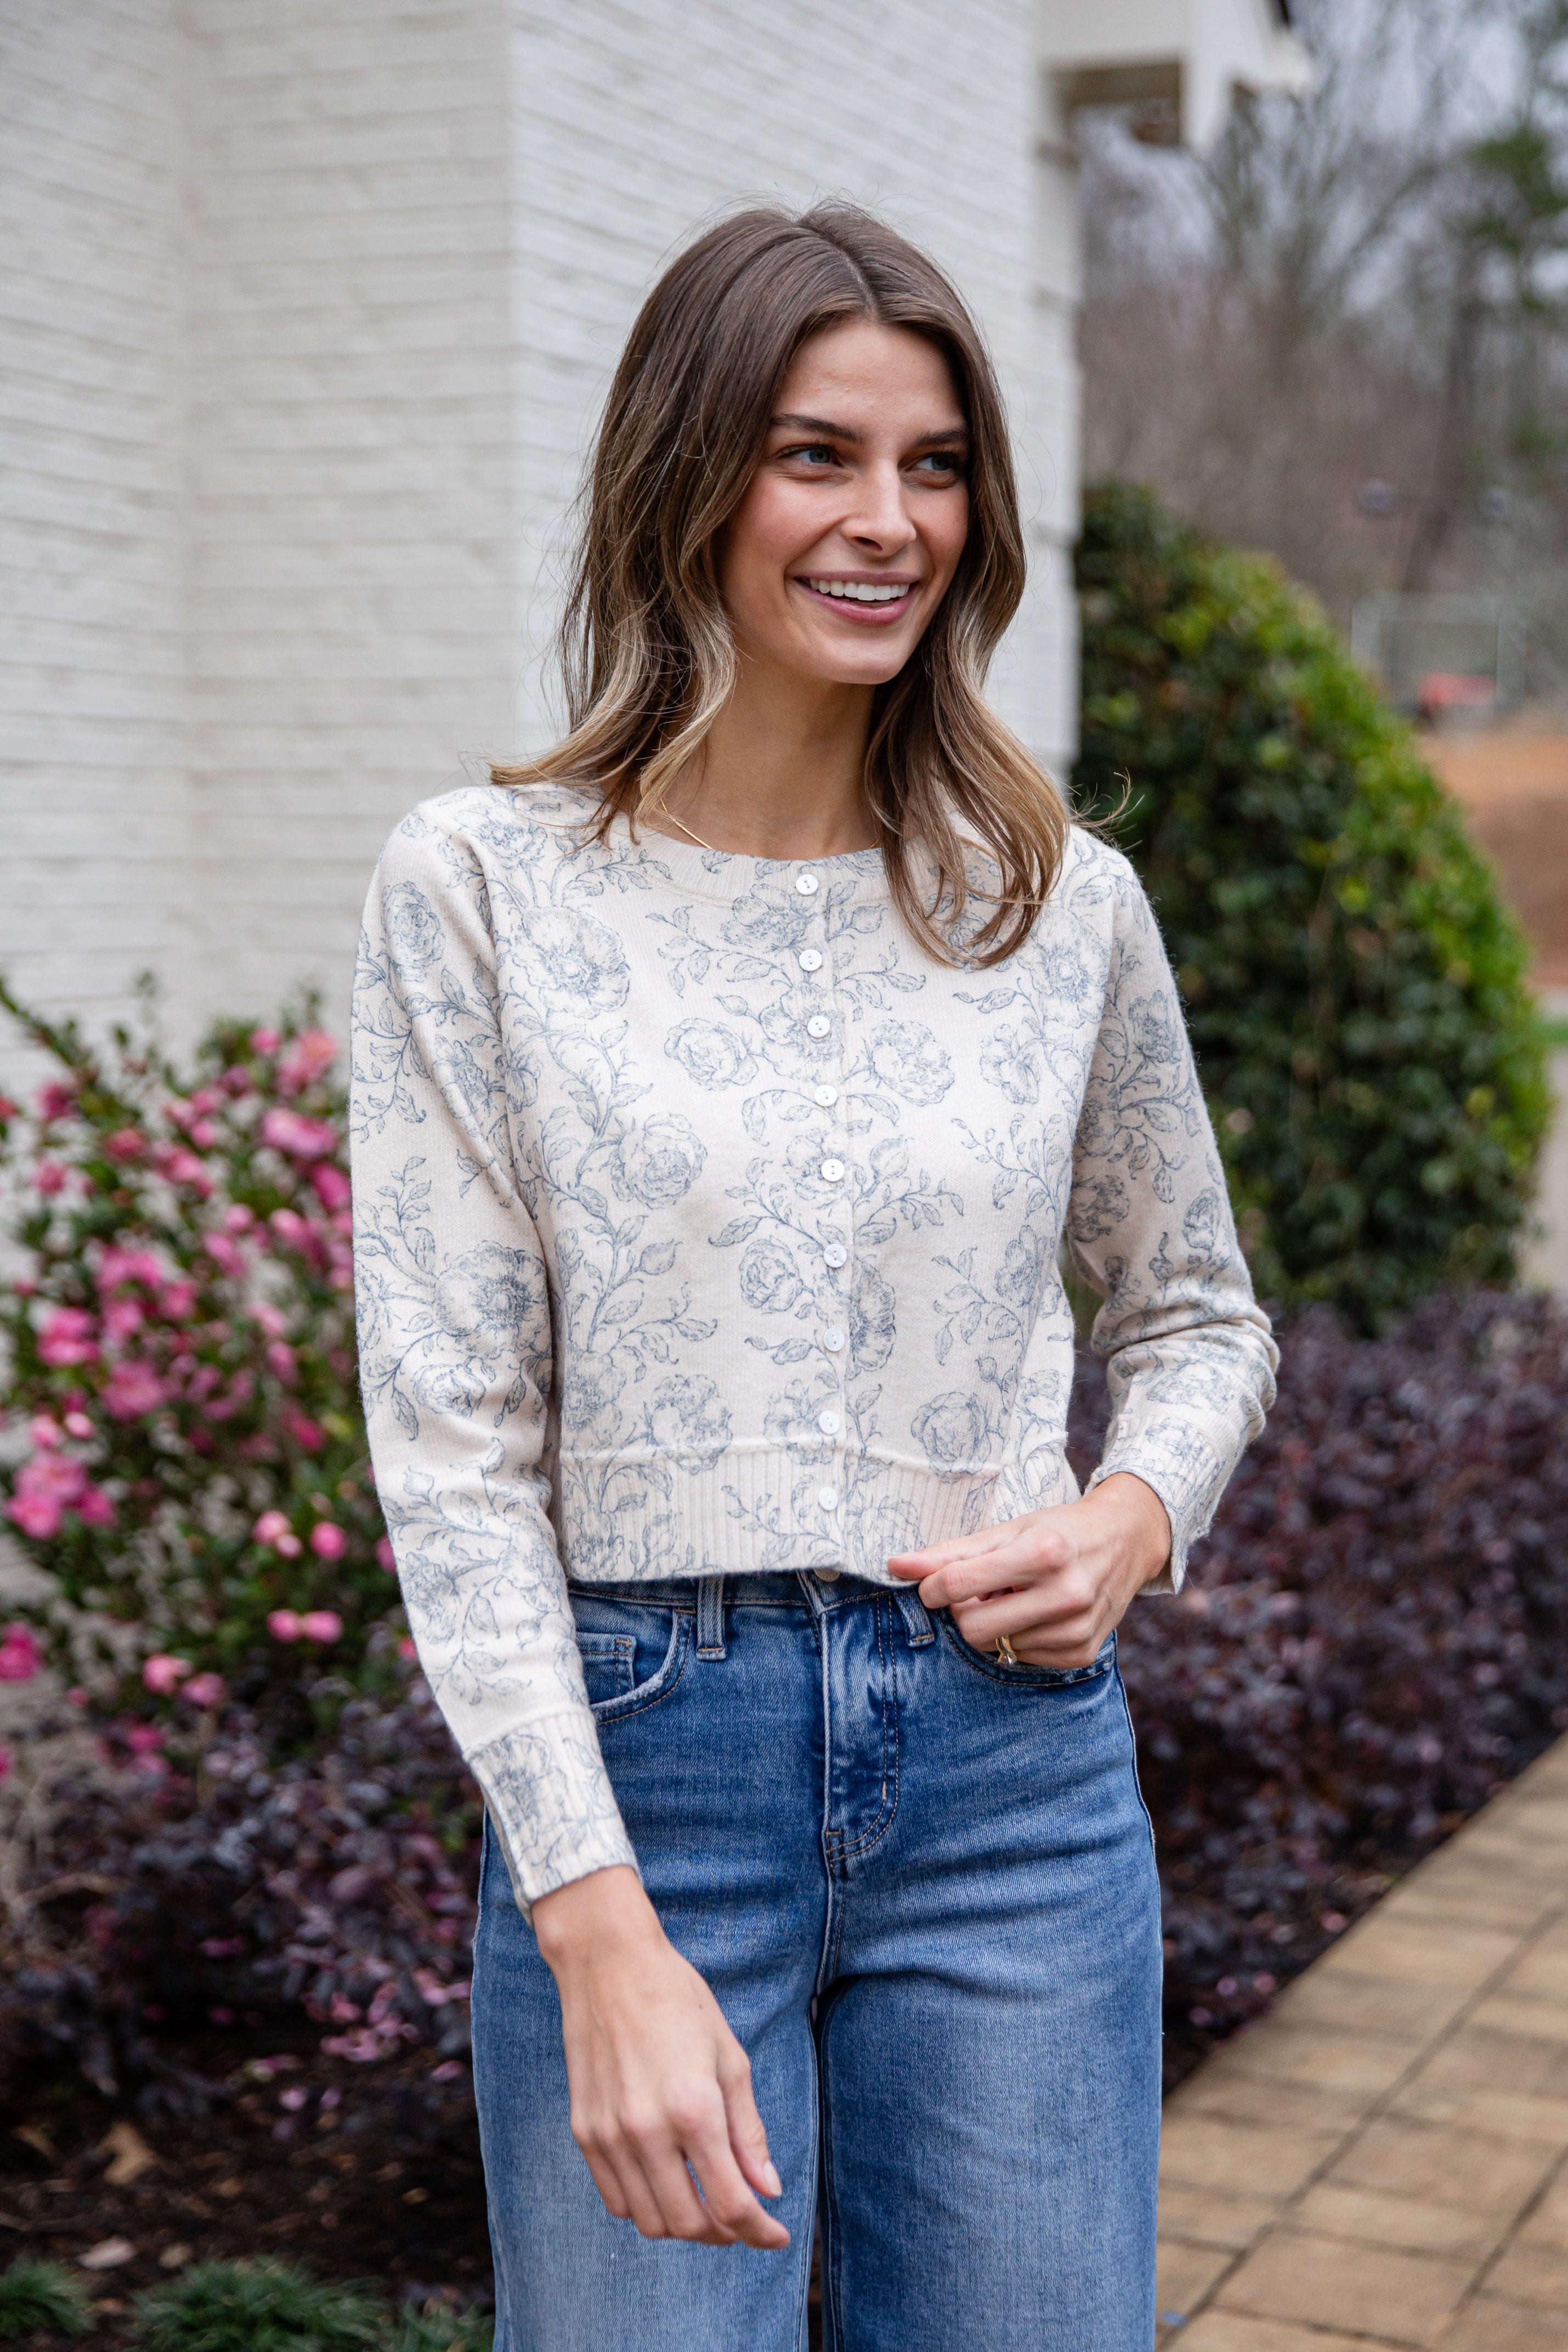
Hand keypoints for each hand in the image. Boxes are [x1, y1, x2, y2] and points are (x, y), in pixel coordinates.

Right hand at [531, 1864, 788, 2249]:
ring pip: (650, 2221)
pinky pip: (616, 2199)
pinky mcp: (584, 2132)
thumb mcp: (730, 2057)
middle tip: (744, 2218)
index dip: (760, 2230)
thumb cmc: (678, 2000)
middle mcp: (647, 2131)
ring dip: (685, 2224)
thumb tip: (767, 2189)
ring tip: (706, 2200)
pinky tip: (666, 2182)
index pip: (731, 2203)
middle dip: (726, 2232)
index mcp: (694, 2109)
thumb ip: (748, 2130)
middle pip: (691, 2224)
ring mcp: (609, 2135)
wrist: (608, 1964)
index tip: (777, 2236)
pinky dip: (646, 2206)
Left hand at [886, 1471, 1170, 1667]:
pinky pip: (1021, 1658)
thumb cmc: (1057, 1531)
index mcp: (1042, 1553)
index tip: (932, 1586)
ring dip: (995, 1623)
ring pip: (995, 1645)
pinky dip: (1019, 1637)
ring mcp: (1076, 1629)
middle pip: (972, 1627)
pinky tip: (1038, 1613)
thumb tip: (894, 1566)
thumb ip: (950, 1553)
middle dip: (965, 1610)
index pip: (960, 1585)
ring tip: (1019, 1596)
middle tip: (983, 1590)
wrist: (1124, 1540)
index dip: (932, 1588)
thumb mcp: (1006, 1531)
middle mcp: (1065, 1594)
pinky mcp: (1081, 1653)